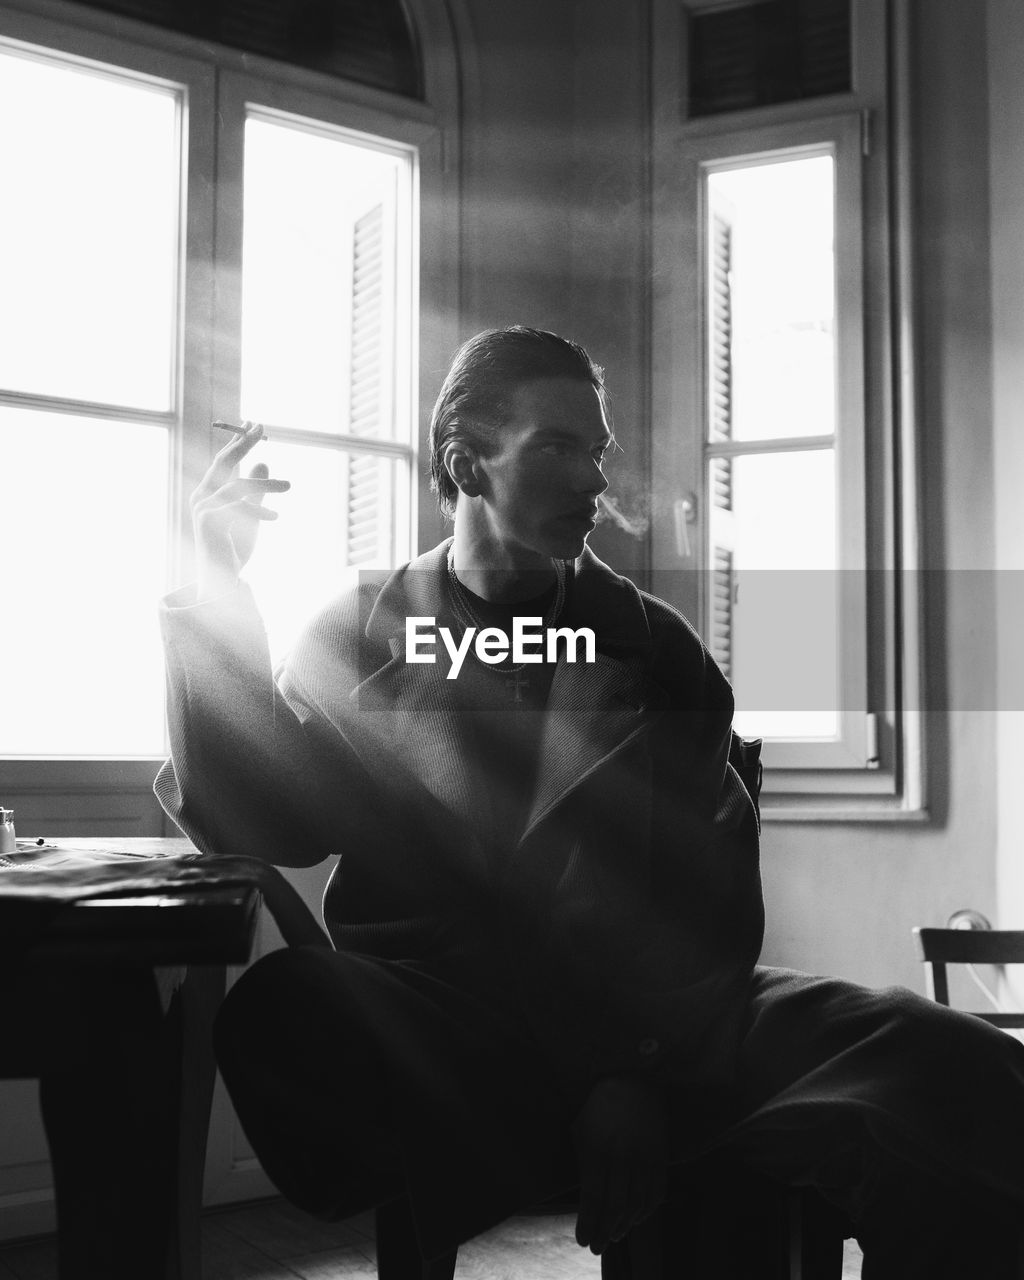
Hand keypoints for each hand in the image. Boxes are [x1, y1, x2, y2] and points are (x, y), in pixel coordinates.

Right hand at [190, 422, 289, 600]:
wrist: (221, 579)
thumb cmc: (235, 547)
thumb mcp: (252, 513)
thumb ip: (257, 490)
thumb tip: (264, 462)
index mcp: (208, 491)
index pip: (223, 460)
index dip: (238, 441)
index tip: (253, 424)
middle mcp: (201, 496)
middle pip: (223, 462)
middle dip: (243, 443)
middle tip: (262, 428)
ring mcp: (202, 508)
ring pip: (238, 485)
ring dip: (266, 484)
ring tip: (290, 485)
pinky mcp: (208, 522)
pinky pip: (239, 508)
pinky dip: (260, 511)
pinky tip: (275, 516)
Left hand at [573, 1076, 668, 1253]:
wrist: (634, 1080)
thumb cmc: (599, 1106)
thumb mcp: (581, 1129)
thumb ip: (583, 1161)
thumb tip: (585, 1196)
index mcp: (597, 1148)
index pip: (593, 1196)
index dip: (589, 1222)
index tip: (583, 1240)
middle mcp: (621, 1156)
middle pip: (615, 1206)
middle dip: (605, 1231)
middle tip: (598, 1247)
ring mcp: (643, 1156)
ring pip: (636, 1203)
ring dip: (625, 1225)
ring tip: (615, 1235)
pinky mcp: (660, 1156)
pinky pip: (656, 1192)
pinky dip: (646, 1211)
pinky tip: (636, 1219)